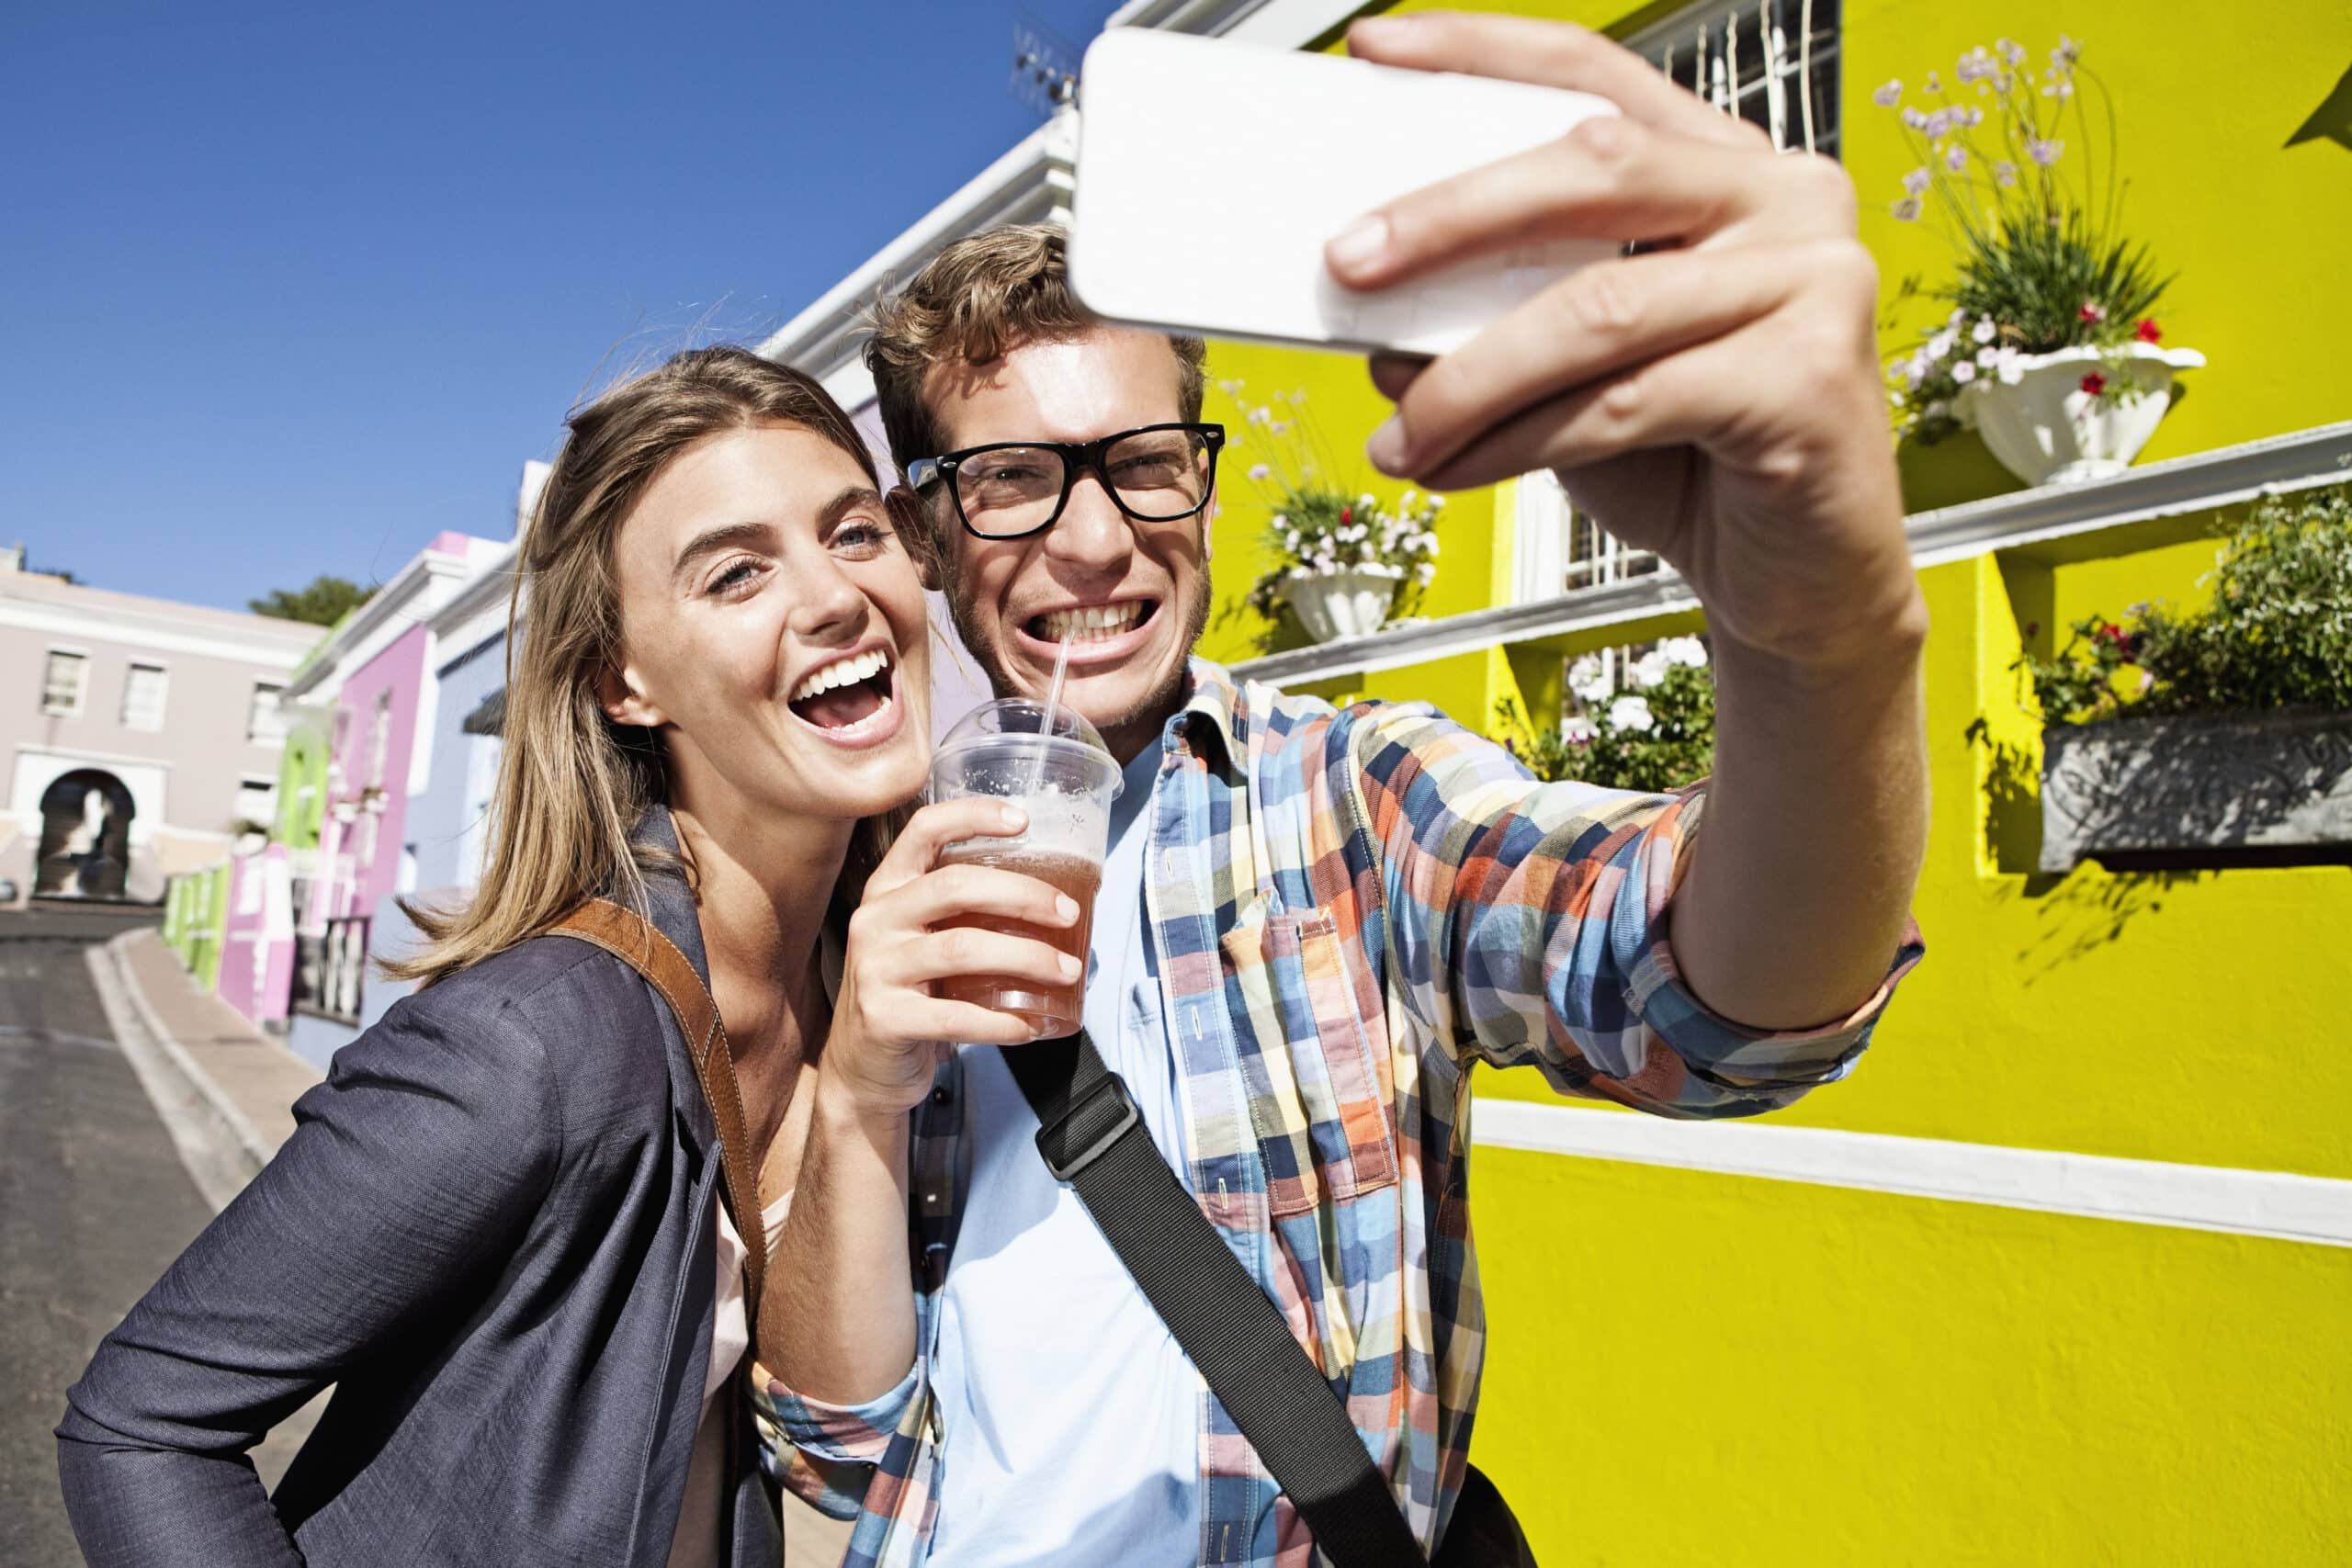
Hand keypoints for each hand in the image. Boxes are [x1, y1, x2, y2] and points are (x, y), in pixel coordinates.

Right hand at [823, 799, 1083, 1120]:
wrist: (862, 1067)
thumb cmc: (912, 994)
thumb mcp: (925, 941)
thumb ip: (967, 917)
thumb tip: (1058, 905)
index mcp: (888, 890)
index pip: (923, 831)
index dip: (971, 816)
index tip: (1022, 820)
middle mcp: (875, 920)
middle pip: (954, 886)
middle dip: (1022, 894)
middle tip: (1068, 913)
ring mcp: (875, 969)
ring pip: (962, 948)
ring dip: (1026, 957)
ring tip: (1066, 971)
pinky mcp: (884, 1019)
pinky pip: (955, 1016)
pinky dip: (1001, 1021)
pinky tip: (1030, 1026)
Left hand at [1327, 11, 1924, 672]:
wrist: (1797, 580)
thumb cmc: (1692, 461)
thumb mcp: (1571, 374)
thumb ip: (1496, 320)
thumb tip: (1375, 311)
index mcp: (1726, 167)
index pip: (1596, 77)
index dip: (1483, 53)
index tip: (1378, 52)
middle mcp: (1786, 198)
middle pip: (1592, 168)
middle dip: (1449, 215)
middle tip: (1349, 261)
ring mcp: (1813, 280)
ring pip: (1596, 306)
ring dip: (1468, 378)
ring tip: (1400, 434)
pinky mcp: (1809, 379)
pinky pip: (1621, 403)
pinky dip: (1515, 442)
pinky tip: (1455, 469)